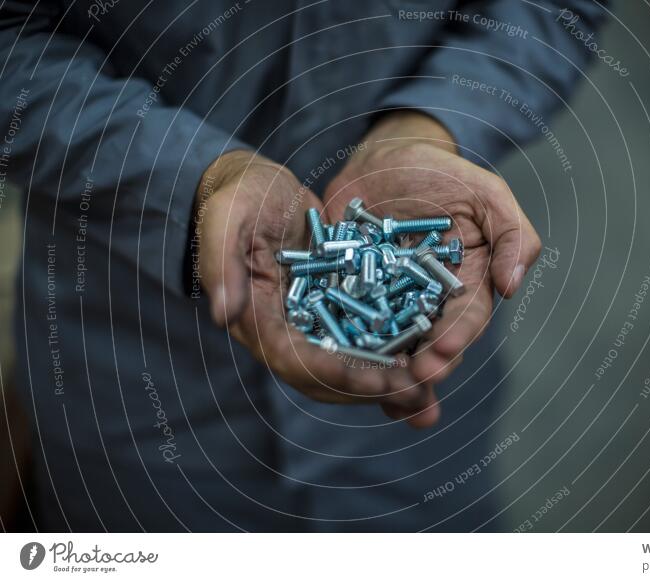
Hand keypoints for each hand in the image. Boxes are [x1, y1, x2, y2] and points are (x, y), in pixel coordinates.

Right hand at [195, 150, 435, 423]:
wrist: (255, 186)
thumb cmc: (237, 200)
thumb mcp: (225, 222)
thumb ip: (221, 268)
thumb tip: (223, 315)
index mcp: (258, 319)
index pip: (296, 361)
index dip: (336, 375)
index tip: (376, 382)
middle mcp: (288, 330)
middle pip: (329, 376)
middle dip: (370, 388)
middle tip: (416, 393)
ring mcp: (315, 320)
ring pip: (352, 363)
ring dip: (387, 383)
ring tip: (427, 393)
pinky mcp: (338, 304)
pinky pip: (367, 335)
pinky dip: (393, 353)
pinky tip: (426, 358)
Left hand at [324, 112, 540, 417]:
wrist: (385, 159)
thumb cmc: (441, 173)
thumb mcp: (486, 194)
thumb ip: (512, 235)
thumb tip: (512, 287)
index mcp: (467, 285)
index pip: (467, 319)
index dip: (457, 338)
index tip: (444, 352)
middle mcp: (431, 303)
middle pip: (429, 344)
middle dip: (423, 368)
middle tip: (410, 382)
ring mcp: (391, 304)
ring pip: (391, 347)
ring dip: (388, 375)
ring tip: (380, 395)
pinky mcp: (354, 297)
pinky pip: (350, 326)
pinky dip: (347, 349)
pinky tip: (339, 370)